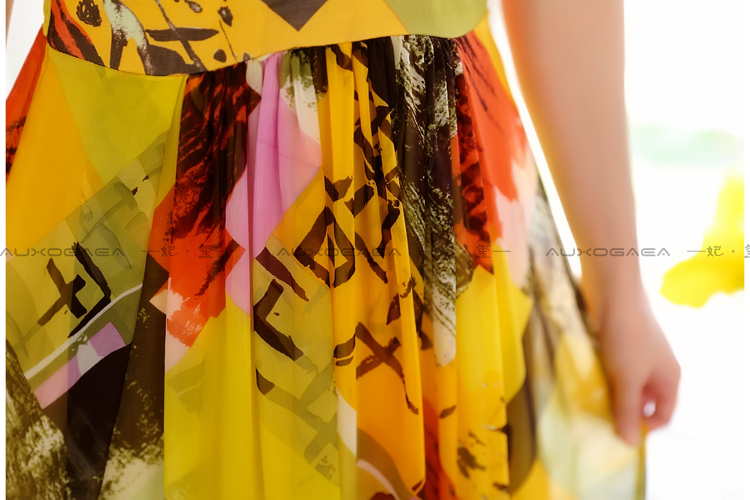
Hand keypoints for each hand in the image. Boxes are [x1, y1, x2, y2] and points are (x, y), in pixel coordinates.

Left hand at [582, 276, 680, 445]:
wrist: (613, 291)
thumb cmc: (626, 336)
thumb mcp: (627, 378)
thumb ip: (627, 410)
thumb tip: (630, 443)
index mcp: (670, 378)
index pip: (664, 415)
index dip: (645, 426)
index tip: (618, 431)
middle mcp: (658, 368)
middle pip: (644, 400)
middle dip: (624, 410)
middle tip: (599, 418)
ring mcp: (639, 355)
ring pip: (626, 384)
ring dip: (611, 393)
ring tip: (591, 401)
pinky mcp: (620, 344)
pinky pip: (614, 369)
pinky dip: (603, 376)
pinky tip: (587, 380)